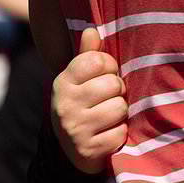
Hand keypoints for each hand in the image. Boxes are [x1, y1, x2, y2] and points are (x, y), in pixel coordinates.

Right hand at [52, 27, 127, 173]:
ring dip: (120, 113)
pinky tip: (108, 134)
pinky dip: (119, 134)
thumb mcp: (80, 80)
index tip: (105, 76)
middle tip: (108, 99)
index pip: (98, 60)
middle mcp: (64, 105)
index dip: (109, 66)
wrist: (70, 152)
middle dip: (117, 91)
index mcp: (63, 82)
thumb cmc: (82, 105)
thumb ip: (88, 55)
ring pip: (119, 107)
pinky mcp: (87, 151)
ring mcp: (75, 129)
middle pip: (113, 84)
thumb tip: (92, 30)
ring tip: (109, 116)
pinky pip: (120, 133)